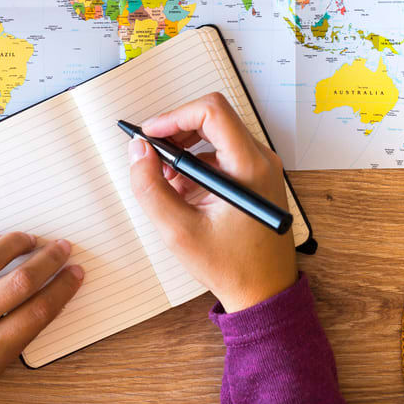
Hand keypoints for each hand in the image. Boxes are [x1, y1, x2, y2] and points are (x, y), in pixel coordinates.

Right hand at [128, 92, 296, 312]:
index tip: (149, 134)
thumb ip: (151, 188)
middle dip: (175, 132)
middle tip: (150, 156)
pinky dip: (196, 164)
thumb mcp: (179, 232)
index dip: (174, 116)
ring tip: (164, 180)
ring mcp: (260, 167)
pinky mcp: (255, 177)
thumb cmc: (230, 266)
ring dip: (184, 150)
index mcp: (249, 167)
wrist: (265, 292)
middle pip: (213, 119)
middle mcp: (260, 159)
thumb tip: (138, 151)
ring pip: (216, 135)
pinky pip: (222, 153)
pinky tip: (181, 191)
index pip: (211, 111)